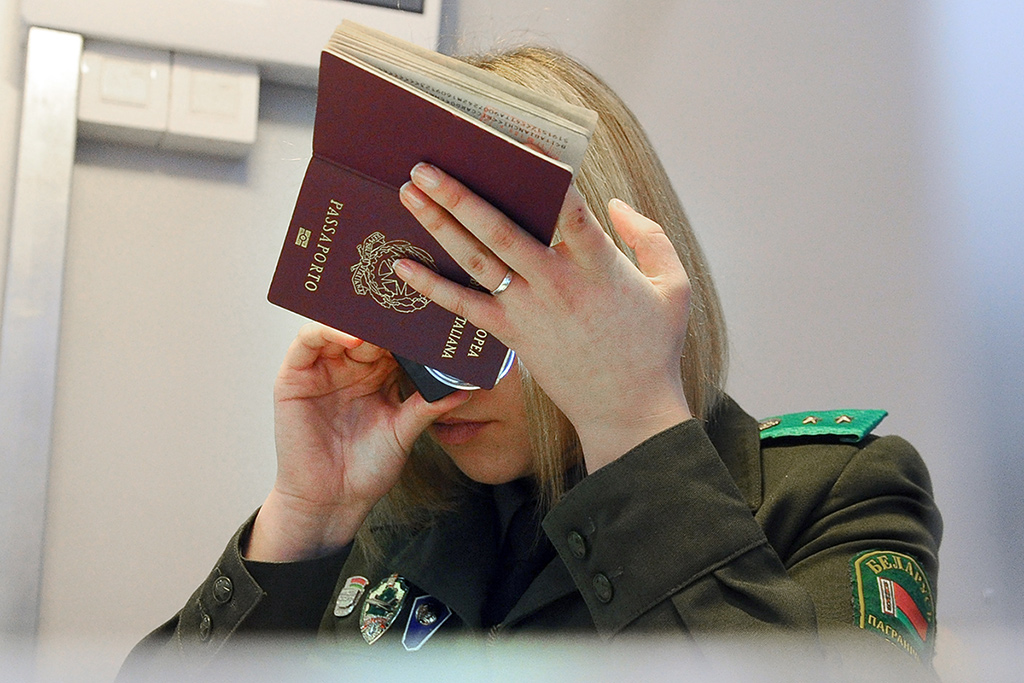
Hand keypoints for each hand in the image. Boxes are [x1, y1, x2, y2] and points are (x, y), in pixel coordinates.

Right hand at [248, 323, 468, 560]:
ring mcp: (323, 369)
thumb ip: (428, 405)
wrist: (333, 500)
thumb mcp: (404, 432)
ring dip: (359, 319)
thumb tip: (466, 388)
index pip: (394, 339)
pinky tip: (354, 339)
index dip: (410, 326)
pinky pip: (308, 341)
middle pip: (368, 327)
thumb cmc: (368, 469)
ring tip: (383, 318)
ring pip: (339, 327)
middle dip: (386, 314)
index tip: (431, 314)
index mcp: (379, 375)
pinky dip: (329, 332)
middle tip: (407, 300)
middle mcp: (351, 367)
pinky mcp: (295, 376)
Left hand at [394, 163, 692, 471]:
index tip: (516, 139)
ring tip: (408, 194)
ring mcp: (529, 311)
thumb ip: (650, 237)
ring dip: (439, 225)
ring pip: (475, 261)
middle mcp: (557, 284)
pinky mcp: (512, 336)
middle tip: (425, 165)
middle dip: (460, 194)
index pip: (567, 208)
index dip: (543, 171)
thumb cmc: (653, 347)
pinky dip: (431, 287)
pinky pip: (464, 308)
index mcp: (599, 266)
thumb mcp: (673, 287)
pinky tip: (401, 267)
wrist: (628, 410)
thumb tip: (615, 203)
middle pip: (500, 230)